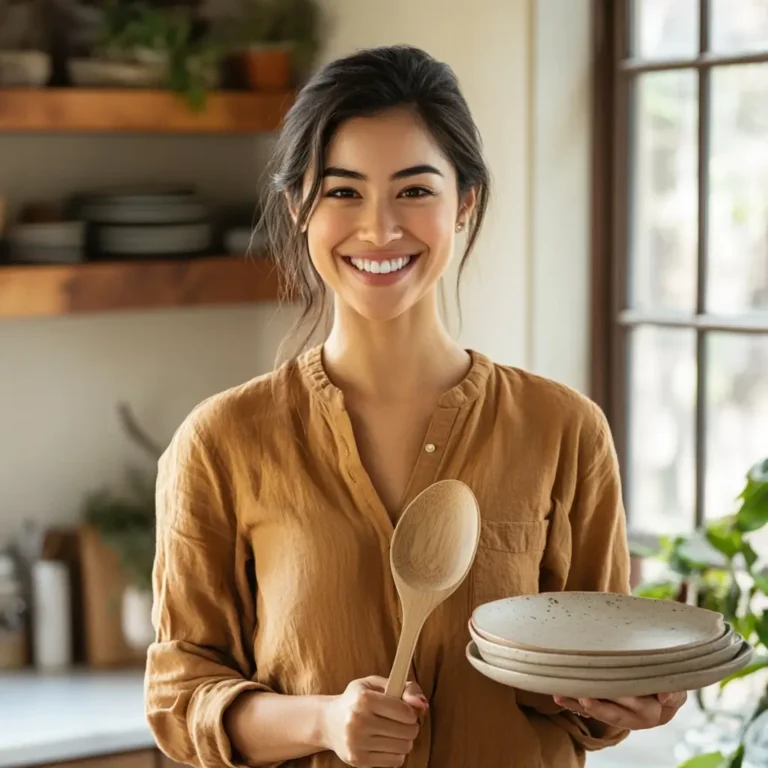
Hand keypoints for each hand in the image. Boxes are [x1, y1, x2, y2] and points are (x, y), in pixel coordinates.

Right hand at [321, 675, 427, 766]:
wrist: (328, 722)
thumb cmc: (356, 699)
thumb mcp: (375, 684)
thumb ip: (403, 687)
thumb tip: (422, 703)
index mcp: (364, 698)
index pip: (405, 711)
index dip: (412, 712)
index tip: (407, 711)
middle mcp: (359, 721)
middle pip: (406, 731)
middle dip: (411, 727)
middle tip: (404, 723)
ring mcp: (357, 743)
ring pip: (402, 747)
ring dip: (405, 740)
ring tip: (396, 733)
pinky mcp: (358, 760)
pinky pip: (393, 761)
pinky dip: (396, 753)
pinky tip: (387, 744)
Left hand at [553, 691, 686, 729]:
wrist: (662, 696)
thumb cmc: (667, 684)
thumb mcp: (677, 687)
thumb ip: (674, 691)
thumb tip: (666, 697)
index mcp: (653, 712)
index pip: (640, 706)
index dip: (627, 701)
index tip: (614, 696)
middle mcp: (634, 717)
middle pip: (616, 713)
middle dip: (600, 706)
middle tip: (585, 697)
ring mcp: (618, 716)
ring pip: (598, 712)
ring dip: (580, 704)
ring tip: (565, 696)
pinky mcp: (605, 711)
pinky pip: (587, 709)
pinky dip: (572, 703)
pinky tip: (558, 696)